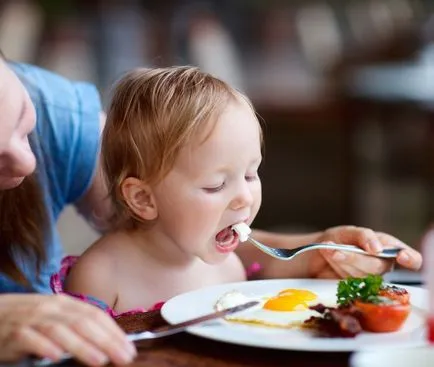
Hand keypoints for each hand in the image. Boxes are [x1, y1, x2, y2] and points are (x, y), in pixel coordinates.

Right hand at [0, 294, 135, 364]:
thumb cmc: (27, 319)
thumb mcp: (54, 316)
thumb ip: (76, 325)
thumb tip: (106, 342)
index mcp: (64, 303)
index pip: (95, 314)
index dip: (113, 331)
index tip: (128, 348)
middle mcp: (51, 307)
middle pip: (83, 322)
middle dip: (106, 340)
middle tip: (123, 357)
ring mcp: (32, 319)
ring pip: (60, 330)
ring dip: (82, 345)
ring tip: (100, 360)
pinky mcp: (13, 333)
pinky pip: (30, 338)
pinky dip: (43, 346)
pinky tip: (56, 356)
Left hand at [308, 225, 421, 278]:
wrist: (318, 251)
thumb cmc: (339, 239)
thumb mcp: (349, 231)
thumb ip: (364, 236)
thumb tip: (378, 248)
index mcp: (388, 247)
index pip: (412, 259)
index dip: (411, 259)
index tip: (402, 257)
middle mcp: (382, 264)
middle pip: (378, 266)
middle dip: (355, 258)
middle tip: (337, 251)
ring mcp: (369, 278)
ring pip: (361, 275)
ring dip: (342, 262)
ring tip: (330, 250)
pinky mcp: (355, 289)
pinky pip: (348, 282)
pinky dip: (336, 268)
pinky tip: (330, 257)